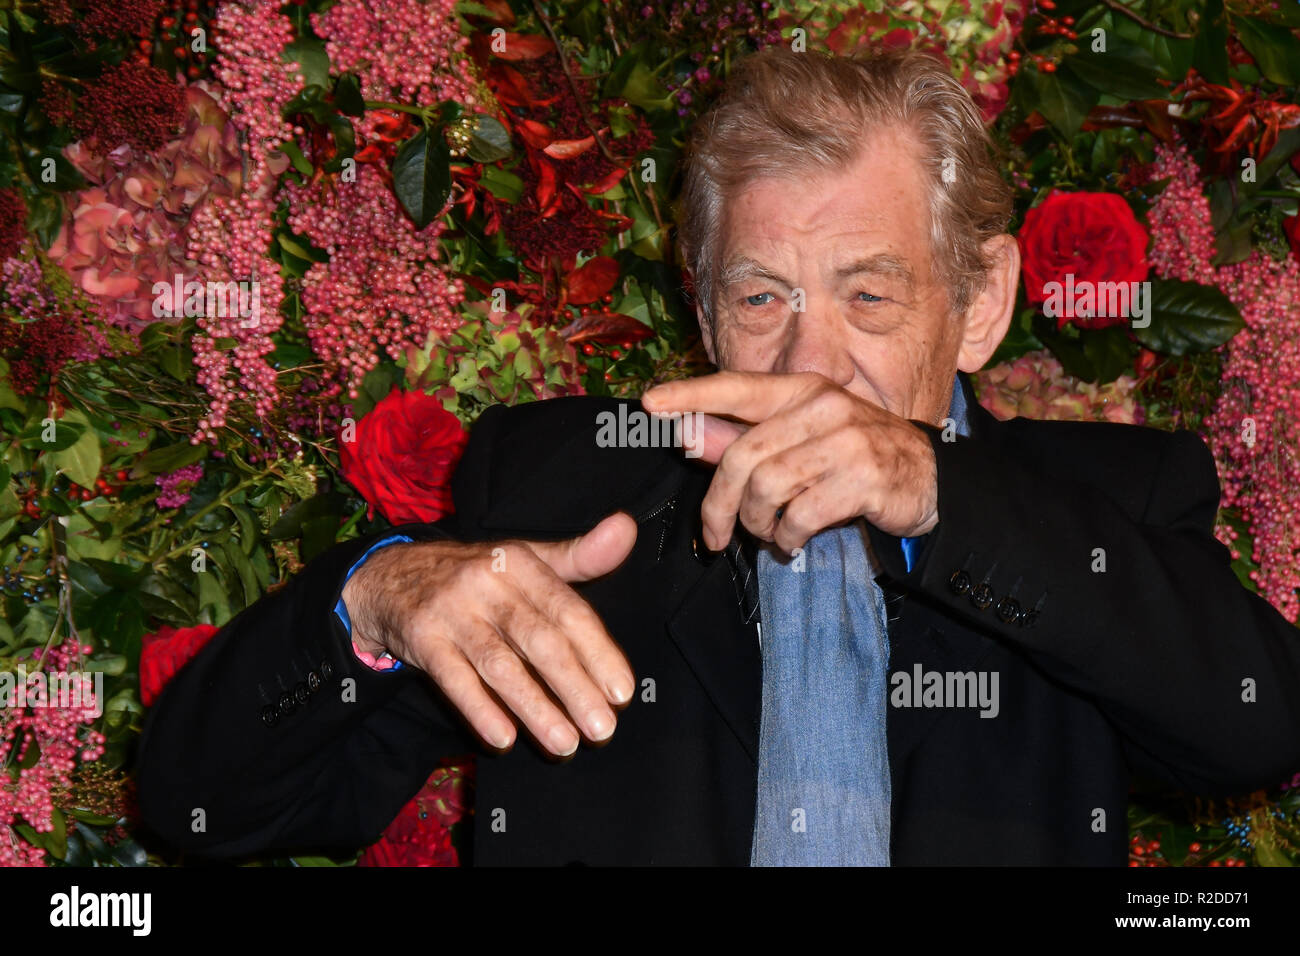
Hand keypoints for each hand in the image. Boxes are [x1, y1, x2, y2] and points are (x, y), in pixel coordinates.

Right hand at [342, 513, 637, 756]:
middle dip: (574, 687)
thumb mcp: (526, 558)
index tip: (621, 692)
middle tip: (602, 729)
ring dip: (534, 708)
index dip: (597, 652)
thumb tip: (626, 528)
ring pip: (499, 665)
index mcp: (520, 562)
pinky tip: (504, 738)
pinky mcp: (421, 638)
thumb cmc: (477, 575)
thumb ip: (580, 555)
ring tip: (564, 743)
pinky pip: (453, 679)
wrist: (390, 575)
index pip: (568, 610)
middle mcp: (487, 582)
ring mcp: (451, 610)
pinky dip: (479, 709)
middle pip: (539, 640)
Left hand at [642, 371, 938, 552]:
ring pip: (767, 488)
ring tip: (769, 533)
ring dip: (757, 524)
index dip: (691, 395)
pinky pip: (800, 515)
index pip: (737, 388)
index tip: (651, 404)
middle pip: (743, 456)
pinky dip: (788, 537)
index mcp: (801, 390)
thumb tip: (686, 433)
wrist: (927, 480)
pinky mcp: (864, 479)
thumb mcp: (798, 441)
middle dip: (719, 505)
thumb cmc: (850, 458)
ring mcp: (847, 441)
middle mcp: (823, 408)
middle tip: (715, 535)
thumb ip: (741, 437)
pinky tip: (794, 540)